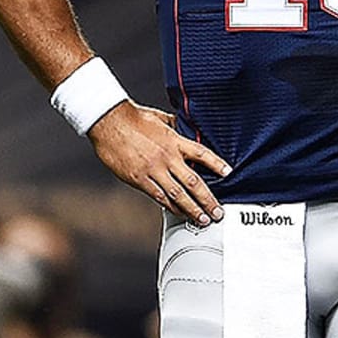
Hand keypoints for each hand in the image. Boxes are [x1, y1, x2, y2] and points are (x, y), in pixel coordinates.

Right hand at [88, 101, 231, 226]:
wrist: (108, 122)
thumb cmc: (133, 118)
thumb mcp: (161, 118)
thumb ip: (176, 127)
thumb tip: (187, 128)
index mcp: (174, 140)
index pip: (202, 153)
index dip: (216, 164)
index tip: (228, 173)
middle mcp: (167, 157)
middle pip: (194, 182)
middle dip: (208, 200)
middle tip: (218, 212)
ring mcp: (153, 170)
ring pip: (178, 195)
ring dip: (192, 209)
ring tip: (203, 219)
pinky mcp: (139, 179)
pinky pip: (158, 196)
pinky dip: (171, 207)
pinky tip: (179, 213)